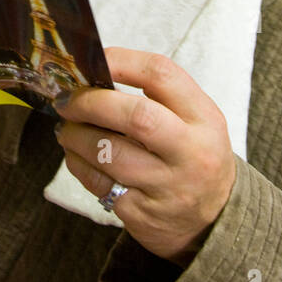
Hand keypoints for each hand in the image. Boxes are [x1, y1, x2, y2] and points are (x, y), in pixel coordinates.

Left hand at [54, 47, 236, 265]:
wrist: (214, 219)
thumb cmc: (194, 156)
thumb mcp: (197, 120)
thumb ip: (158, 96)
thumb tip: (95, 76)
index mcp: (204, 118)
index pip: (161, 76)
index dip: (120, 62)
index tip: (93, 63)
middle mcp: (190, 152)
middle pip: (136, 117)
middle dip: (91, 103)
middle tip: (67, 100)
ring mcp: (167, 186)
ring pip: (110, 154)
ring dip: (76, 136)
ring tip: (67, 128)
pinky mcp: (142, 214)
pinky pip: (98, 183)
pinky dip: (78, 163)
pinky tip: (75, 154)